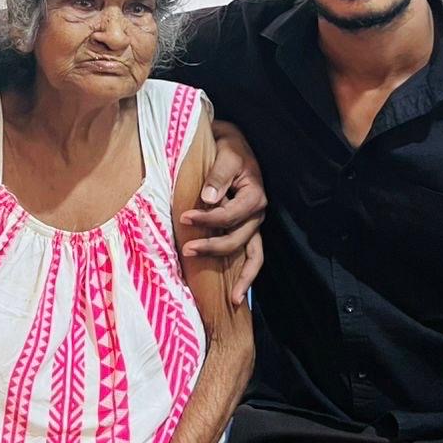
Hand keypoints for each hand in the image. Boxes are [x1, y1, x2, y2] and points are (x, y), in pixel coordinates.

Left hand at [180, 121, 266, 301]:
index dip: (208, 218)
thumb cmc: (228, 147)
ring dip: (239, 275)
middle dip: (213, 247)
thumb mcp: (226, 153)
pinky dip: (246, 275)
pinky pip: (251, 256)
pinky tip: (236, 296)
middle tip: (187, 250)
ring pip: (252, 255)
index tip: (184, 217)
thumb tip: (209, 199)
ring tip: (229, 298)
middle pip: (238, 239)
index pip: (230, 214)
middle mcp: (258, 214)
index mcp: (254, 195)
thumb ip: (218, 175)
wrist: (233, 143)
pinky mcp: (247, 230)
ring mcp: (254, 225)